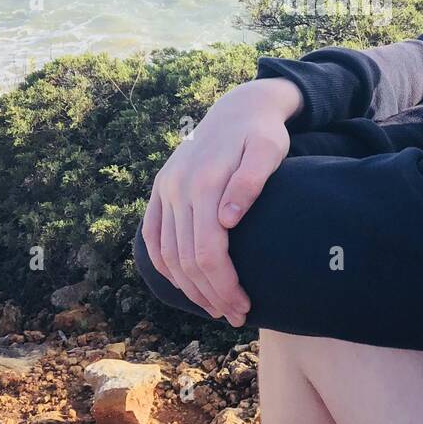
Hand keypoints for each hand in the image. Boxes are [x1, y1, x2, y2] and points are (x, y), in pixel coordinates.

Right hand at [141, 78, 301, 326]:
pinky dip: (165, 265)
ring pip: (167, 253)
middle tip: (236, 316)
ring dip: (188, 287)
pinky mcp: (161, 188)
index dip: (224, 285)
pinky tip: (185, 283)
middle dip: (210, 294)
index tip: (244, 307)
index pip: (207, 252)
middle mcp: (177, 187)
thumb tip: (228, 220)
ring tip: (216, 306)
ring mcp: (165, 188)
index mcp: (203, 183)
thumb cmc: (263, 134)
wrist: (240, 107)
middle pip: (186, 259)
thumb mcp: (269, 150)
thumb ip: (251, 182)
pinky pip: (153, 236)